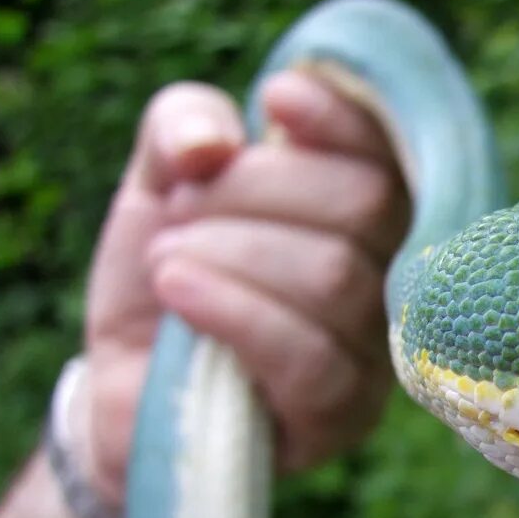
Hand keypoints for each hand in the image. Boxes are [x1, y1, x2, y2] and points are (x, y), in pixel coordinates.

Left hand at [82, 71, 408, 501]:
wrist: (124, 390)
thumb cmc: (164, 280)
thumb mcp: (159, 182)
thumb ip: (182, 126)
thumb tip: (216, 142)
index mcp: (364, 219)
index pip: (394, 156)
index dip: (347, 119)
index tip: (274, 98)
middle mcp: (389, 284)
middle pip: (368, 205)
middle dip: (256, 189)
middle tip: (180, 210)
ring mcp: (375, 358)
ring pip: (336, 277)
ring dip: (231, 252)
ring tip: (164, 261)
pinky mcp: (341, 419)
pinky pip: (308, 356)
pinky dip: (233, 309)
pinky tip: (177, 291)